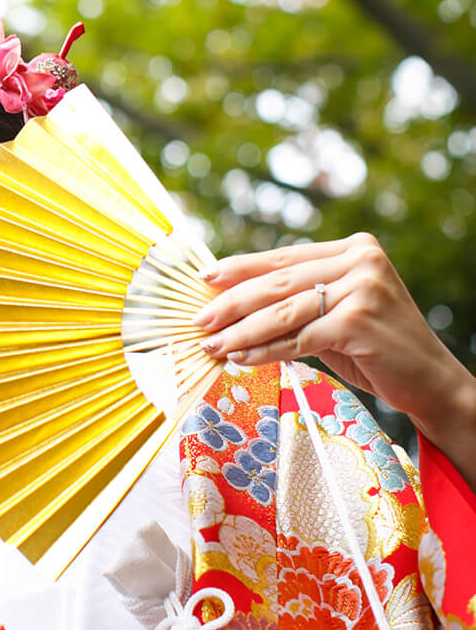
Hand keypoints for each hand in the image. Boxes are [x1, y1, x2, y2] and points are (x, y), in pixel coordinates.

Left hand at [195, 233, 475, 452]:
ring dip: (242, 330)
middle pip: (279, 281)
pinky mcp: (359, 322)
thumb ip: (299, 302)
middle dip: (233, 302)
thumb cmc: (377, 349)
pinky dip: (266, 350)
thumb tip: (234, 304)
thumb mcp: (336, 315)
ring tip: (213, 344)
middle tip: (200, 319)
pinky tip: (242, 358)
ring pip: (284, 311)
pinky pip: (299, 338)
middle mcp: (360, 261)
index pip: (285, 257)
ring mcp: (362, 289)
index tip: (206, 278)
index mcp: (354, 248)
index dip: (242, 267)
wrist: (429, 381)